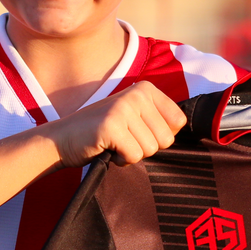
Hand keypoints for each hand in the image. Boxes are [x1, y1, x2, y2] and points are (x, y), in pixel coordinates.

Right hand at [48, 81, 187, 167]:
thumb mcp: (134, 117)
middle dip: (145, 147)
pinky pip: (134, 156)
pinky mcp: (111, 126)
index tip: (139, 132)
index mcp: (146, 89)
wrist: (63, 139)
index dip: (160, 136)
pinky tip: (107, 148)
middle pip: (166, 139)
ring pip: (151, 149)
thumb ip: (158, 119)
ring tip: (114, 143)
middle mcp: (137, 94)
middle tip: (123, 139)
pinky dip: (121, 160)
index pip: (178, 122)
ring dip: (132, 154)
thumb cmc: (102, 132)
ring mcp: (123, 108)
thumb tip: (187, 128)